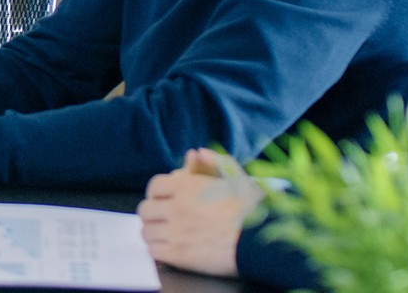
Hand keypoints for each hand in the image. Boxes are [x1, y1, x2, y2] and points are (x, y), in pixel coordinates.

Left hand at [136, 148, 260, 277]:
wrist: (261, 242)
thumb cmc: (252, 209)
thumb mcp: (236, 179)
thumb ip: (215, 163)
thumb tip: (197, 152)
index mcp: (186, 187)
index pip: (154, 186)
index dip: (158, 193)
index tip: (163, 199)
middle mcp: (176, 208)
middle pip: (145, 209)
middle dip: (153, 213)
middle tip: (162, 218)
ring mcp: (176, 232)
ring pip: (146, 231)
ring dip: (154, 232)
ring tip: (165, 234)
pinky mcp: (178, 255)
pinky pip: (153, 251)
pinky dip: (158, 250)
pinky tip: (168, 248)